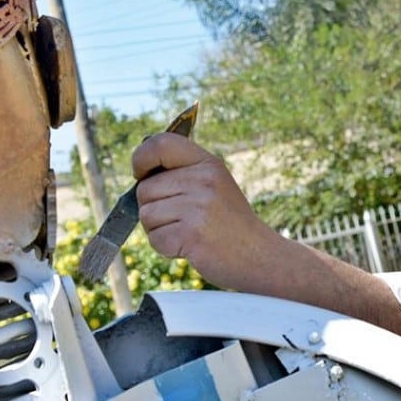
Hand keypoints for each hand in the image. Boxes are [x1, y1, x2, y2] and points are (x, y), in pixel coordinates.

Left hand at [132, 133, 281, 290]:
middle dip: (153, 208)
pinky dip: (166, 248)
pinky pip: (155, 238)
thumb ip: (183, 174)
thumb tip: (140, 174)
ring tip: (188, 233)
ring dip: (159, 230)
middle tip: (182, 220)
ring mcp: (198, 207)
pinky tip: (189, 247)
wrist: (259, 256)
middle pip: (145, 189)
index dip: (141, 158)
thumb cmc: (230, 224)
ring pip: (146, 215)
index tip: (141, 174)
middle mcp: (203, 180)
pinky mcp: (191, 233)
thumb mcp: (214, 186)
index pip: (160, 143)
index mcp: (208, 163)